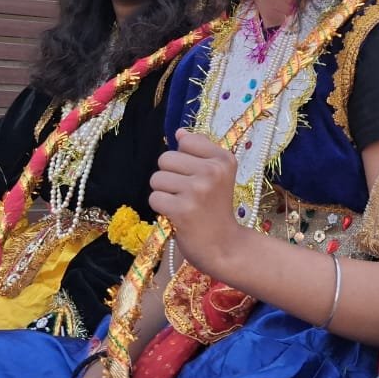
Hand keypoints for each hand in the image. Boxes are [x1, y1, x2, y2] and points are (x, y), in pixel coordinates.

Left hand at [150, 131, 240, 273]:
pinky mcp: (183, 209)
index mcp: (223, 159)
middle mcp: (212, 171)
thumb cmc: (217, 208)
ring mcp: (198, 190)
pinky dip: (161, 208)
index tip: (196, 175)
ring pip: (157, 178)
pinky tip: (176, 215)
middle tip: (185, 193)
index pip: (185, 141)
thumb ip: (200, 150)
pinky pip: (154, 197)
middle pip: (166, 159)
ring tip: (181, 203)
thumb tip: (179, 132)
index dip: (183, 159)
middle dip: (169, 176)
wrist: (224, 245)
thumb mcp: (219, 175)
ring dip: (163, 192)